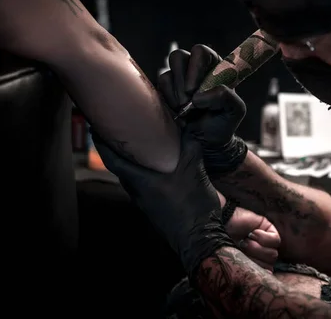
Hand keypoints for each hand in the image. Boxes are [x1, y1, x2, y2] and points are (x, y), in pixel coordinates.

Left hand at [92, 130, 234, 277]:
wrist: (199, 238)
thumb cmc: (192, 204)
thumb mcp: (195, 171)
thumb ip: (190, 148)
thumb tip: (188, 129)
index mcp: (142, 182)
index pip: (113, 161)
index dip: (102, 144)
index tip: (94, 129)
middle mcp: (139, 193)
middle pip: (121, 170)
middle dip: (118, 152)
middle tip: (120, 134)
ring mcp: (147, 204)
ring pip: (134, 180)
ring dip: (133, 165)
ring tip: (141, 150)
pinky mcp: (156, 211)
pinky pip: (145, 189)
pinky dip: (146, 176)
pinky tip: (161, 172)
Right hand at [158, 45, 245, 146]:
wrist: (205, 143)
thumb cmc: (223, 123)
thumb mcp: (235, 110)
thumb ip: (225, 96)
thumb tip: (198, 96)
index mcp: (214, 67)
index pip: (201, 52)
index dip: (195, 67)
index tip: (194, 89)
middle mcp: (195, 70)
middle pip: (178, 57)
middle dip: (182, 81)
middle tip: (188, 101)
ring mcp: (178, 80)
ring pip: (167, 72)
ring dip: (175, 93)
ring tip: (185, 109)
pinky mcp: (166, 91)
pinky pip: (160, 86)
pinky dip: (169, 100)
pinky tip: (179, 112)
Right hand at [226, 207, 280, 271]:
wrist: (218, 225)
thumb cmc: (223, 246)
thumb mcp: (235, 260)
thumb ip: (250, 268)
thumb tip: (269, 274)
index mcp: (253, 263)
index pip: (265, 273)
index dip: (257, 271)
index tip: (246, 266)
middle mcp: (260, 254)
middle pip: (269, 264)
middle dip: (254, 259)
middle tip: (241, 249)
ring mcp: (265, 242)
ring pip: (273, 254)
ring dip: (257, 248)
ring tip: (245, 241)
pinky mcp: (268, 229)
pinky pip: (275, 240)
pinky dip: (263, 238)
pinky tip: (252, 234)